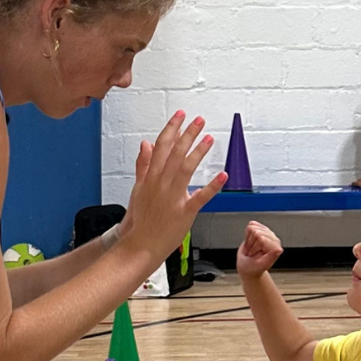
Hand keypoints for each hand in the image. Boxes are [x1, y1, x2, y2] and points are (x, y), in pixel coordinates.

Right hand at [118, 111, 222, 259]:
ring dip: (198, 152)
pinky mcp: (184, 212)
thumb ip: (143, 165)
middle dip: (187, 134)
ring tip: (209, 139)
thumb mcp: (138, 189)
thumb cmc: (141, 219)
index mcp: (150, 177)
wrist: (140, 244)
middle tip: (199, 121)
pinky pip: (200, 197)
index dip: (171, 129)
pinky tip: (222, 175)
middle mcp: (161, 184)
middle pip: (174, 153)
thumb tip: (145, 144)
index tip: (180, 116)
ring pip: (186, 169)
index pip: (161, 146)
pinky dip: (212, 186)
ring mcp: (172, 197)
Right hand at [236, 222, 283, 277]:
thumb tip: (279, 249)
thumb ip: (271, 257)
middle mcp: (273, 239)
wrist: (247, 266)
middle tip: (252, 253)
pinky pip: (251, 225)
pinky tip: (250, 242)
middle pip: (256, 232)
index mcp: (276, 247)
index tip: (254, 256)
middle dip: (250, 244)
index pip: (261, 239)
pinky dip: (247, 234)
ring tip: (251, 249)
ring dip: (248, 241)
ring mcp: (267, 233)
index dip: (254, 248)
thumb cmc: (253, 267)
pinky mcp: (260, 229)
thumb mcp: (262, 265)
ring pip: (252, 228)